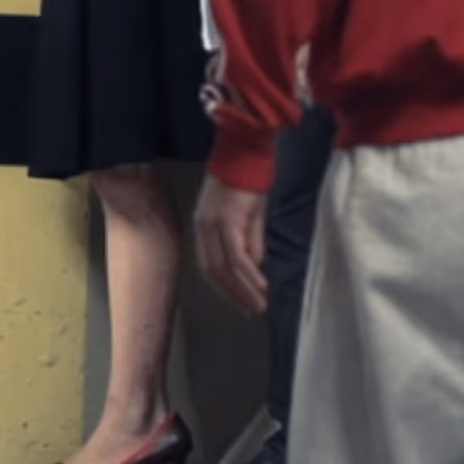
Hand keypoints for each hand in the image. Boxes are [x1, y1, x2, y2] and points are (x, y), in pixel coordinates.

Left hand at [194, 175, 268, 314]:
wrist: (247, 154)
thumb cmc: (249, 182)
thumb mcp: (250, 217)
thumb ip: (251, 241)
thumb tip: (255, 267)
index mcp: (204, 227)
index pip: (208, 266)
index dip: (224, 287)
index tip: (241, 303)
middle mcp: (203, 227)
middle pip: (212, 271)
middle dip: (233, 294)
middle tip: (252, 310)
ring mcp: (212, 224)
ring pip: (224, 267)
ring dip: (243, 289)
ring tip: (259, 305)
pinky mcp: (227, 221)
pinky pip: (236, 255)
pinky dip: (248, 275)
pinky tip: (260, 287)